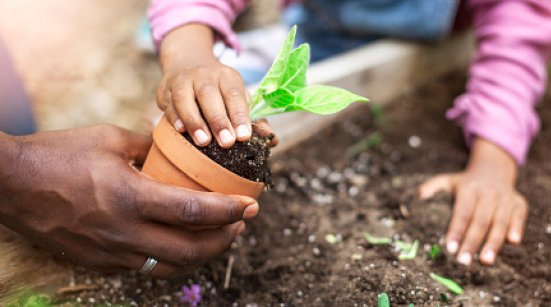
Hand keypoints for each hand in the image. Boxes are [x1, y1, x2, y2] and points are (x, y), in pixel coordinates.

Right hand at [0, 125, 258, 277]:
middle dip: (225, 239)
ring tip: (219, 234)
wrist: (9, 185)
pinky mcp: (100, 263)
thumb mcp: (110, 139)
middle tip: (241, 222)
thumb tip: (179, 148)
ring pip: (172, 266)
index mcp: (130, 198)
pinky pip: (147, 268)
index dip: (229, 211)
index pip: (195, 213)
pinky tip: (181, 242)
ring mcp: (111, 253)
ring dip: (202, 253)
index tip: (251, 204)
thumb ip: (150, 147)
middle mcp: (124, 233)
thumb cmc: (59, 155)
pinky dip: (173, 258)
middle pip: (191, 250)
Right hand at [157, 24, 250, 147]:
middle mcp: (204, 75)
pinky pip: (168, 104)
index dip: (240, 115)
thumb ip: (253, 118)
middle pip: (209, 95)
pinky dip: (174, 117)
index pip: (234, 94)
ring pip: (185, 98)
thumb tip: (272, 139)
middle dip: (218, 120)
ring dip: (194, 121)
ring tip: (203, 141)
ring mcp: (182, 80)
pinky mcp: (165, 90)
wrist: (186, 62)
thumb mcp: (237, 97)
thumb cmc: (219, 90)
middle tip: (227, 142)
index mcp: (227, 76)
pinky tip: (181, 131)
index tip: (245, 136)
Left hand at [418, 138, 527, 265]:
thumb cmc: (465, 183)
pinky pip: (519, 215)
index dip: (456, 231)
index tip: (449, 249)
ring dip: (494, 242)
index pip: (462, 213)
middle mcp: (488, 193)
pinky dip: (517, 227)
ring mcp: (505, 197)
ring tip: (486, 261)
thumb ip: (432, 187)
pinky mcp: (519, 202)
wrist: (494, 169)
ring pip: (500, 221)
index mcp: (469, 189)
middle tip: (464, 261)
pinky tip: (513, 242)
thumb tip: (419, 197)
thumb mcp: (447, 180)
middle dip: (472, 243)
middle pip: (480, 221)